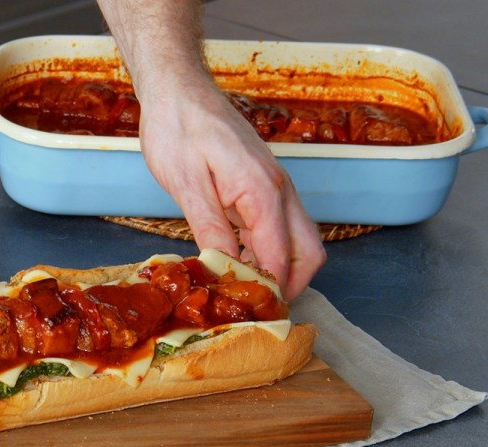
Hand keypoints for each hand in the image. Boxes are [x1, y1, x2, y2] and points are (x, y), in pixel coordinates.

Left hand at [138, 84, 325, 299]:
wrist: (178, 91)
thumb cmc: (178, 129)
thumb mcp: (186, 184)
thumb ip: (211, 228)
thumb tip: (227, 267)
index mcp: (262, 191)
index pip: (281, 256)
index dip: (270, 290)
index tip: (252, 316)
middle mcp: (279, 189)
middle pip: (309, 252)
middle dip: (291, 285)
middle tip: (256, 310)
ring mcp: (275, 187)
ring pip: (298, 240)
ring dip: (280, 269)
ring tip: (242, 293)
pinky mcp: (262, 186)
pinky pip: (278, 226)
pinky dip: (267, 250)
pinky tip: (237, 263)